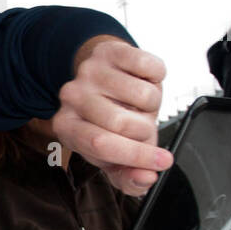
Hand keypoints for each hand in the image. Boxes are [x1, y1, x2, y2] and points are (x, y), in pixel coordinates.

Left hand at [53, 37, 172, 194]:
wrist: (104, 78)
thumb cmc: (108, 122)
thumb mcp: (113, 155)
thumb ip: (128, 177)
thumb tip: (146, 178)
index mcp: (66, 127)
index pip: (102, 145)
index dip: (137, 156)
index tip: (164, 162)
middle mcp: (72, 96)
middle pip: (123, 123)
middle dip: (145, 131)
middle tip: (142, 129)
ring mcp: (90, 71)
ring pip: (144, 96)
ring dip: (153, 105)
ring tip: (138, 105)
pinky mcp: (112, 50)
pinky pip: (151, 67)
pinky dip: (157, 78)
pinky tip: (143, 82)